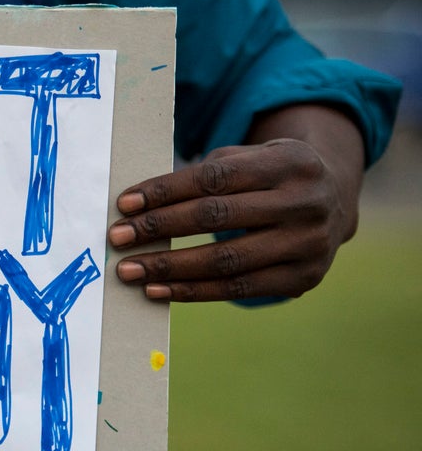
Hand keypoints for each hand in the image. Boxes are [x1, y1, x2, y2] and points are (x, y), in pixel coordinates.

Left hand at [107, 105, 364, 302]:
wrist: (334, 201)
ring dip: (169, 267)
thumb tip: (137, 206)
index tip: (124, 204)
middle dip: (159, 228)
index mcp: (289, 162)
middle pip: (216, 217)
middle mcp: (305, 202)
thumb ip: (203, 175)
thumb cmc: (269, 177)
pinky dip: (192, 292)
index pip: (214, 177)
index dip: (165, 191)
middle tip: (117, 238)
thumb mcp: (250, 158)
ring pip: (225, 260)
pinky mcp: (303, 279)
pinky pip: (237, 289)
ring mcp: (309, 244)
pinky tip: (158, 290)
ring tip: (129, 271)